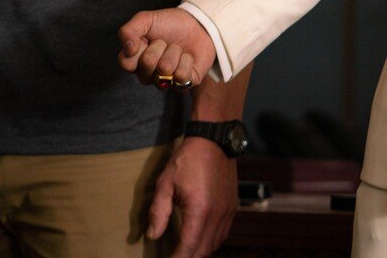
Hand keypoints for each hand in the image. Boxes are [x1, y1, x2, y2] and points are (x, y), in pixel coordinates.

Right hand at [119, 8, 215, 87]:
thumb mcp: (145, 20)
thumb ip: (128, 31)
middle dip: (159, 46)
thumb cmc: (169, 24)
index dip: (137, 48)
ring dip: (174, 51)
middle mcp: (148, 74)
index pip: (126, 63)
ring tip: (177, 48)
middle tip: (164, 42)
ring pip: (165, 68)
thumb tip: (129, 49)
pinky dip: (187, 60)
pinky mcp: (184, 83)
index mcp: (135, 61)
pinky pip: (181, 76)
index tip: (145, 38)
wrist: (198, 24)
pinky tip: (187, 57)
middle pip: (147, 63)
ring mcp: (165, 80)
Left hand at [147, 136, 236, 257]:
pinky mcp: (233, 206)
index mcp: (200, 210)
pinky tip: (201, 240)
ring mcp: (228, 210)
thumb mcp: (165, 183)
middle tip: (174, 257)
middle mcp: (218, 214)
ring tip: (186, 252)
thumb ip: (158, 211)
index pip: (189, 247)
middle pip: (204, 250)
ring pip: (216, 244)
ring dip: (200, 251)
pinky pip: (224, 233)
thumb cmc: (187, 159)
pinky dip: (212, 242)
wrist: (214, 139)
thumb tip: (153, 235)